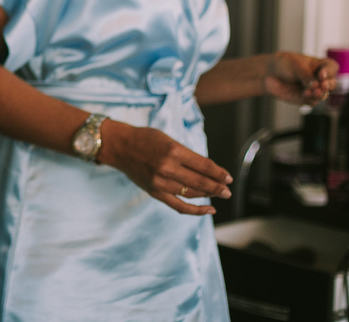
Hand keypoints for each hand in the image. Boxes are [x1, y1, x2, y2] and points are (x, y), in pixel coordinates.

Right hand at [97, 120, 231, 215]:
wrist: (120, 147)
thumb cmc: (145, 139)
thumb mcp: (168, 140)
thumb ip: (187, 155)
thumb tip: (209, 171)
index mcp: (173, 151)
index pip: (204, 166)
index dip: (219, 173)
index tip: (228, 177)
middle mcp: (167, 168)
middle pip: (200, 182)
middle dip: (218, 187)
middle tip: (228, 190)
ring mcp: (161, 182)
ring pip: (192, 193)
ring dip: (209, 195)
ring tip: (219, 194)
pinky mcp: (155, 192)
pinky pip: (179, 206)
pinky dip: (196, 210)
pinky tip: (209, 210)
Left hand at [263, 52, 336, 104]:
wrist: (269, 73)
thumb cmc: (284, 65)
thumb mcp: (296, 66)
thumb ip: (306, 76)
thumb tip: (316, 86)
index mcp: (320, 65)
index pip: (331, 68)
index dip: (329, 72)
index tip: (322, 74)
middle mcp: (319, 79)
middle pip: (331, 83)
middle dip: (329, 85)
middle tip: (323, 86)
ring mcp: (313, 90)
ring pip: (323, 95)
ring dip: (320, 94)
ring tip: (314, 92)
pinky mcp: (305, 99)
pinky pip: (312, 101)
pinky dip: (310, 99)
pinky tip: (305, 94)